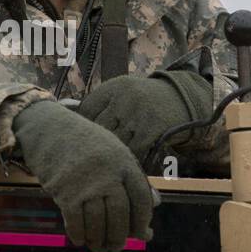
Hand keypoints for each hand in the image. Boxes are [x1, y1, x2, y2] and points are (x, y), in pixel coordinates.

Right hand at [11, 100, 154, 251]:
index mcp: (124, 162)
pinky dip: (79, 234)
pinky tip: (80, 240)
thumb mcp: (115, 153)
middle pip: (120, 213)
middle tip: (116, 246)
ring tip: (99, 247)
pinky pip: (76, 221)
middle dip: (120, 235)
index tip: (141, 233)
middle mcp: (107, 173)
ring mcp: (86, 183)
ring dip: (99, 240)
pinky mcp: (65, 191)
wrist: (49, 129)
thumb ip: (134, 178)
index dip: (143, 220)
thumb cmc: (85, 144)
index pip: (141, 197)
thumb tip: (156, 204)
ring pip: (98, 221)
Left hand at [76, 71, 212, 162]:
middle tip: (95, 157)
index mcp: (113, 87)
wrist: (182, 99)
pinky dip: (131, 160)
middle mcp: (124, 97)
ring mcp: (138, 113)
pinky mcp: (152, 128)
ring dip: (114, 155)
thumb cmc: (143, 101)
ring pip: (116, 143)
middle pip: (99, 129)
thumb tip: (68, 118)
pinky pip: (134, 152)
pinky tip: (129, 163)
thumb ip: (100, 106)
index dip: (82, 128)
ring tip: (111, 163)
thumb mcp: (122, 93)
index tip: (82, 140)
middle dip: (98, 144)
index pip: (86, 111)